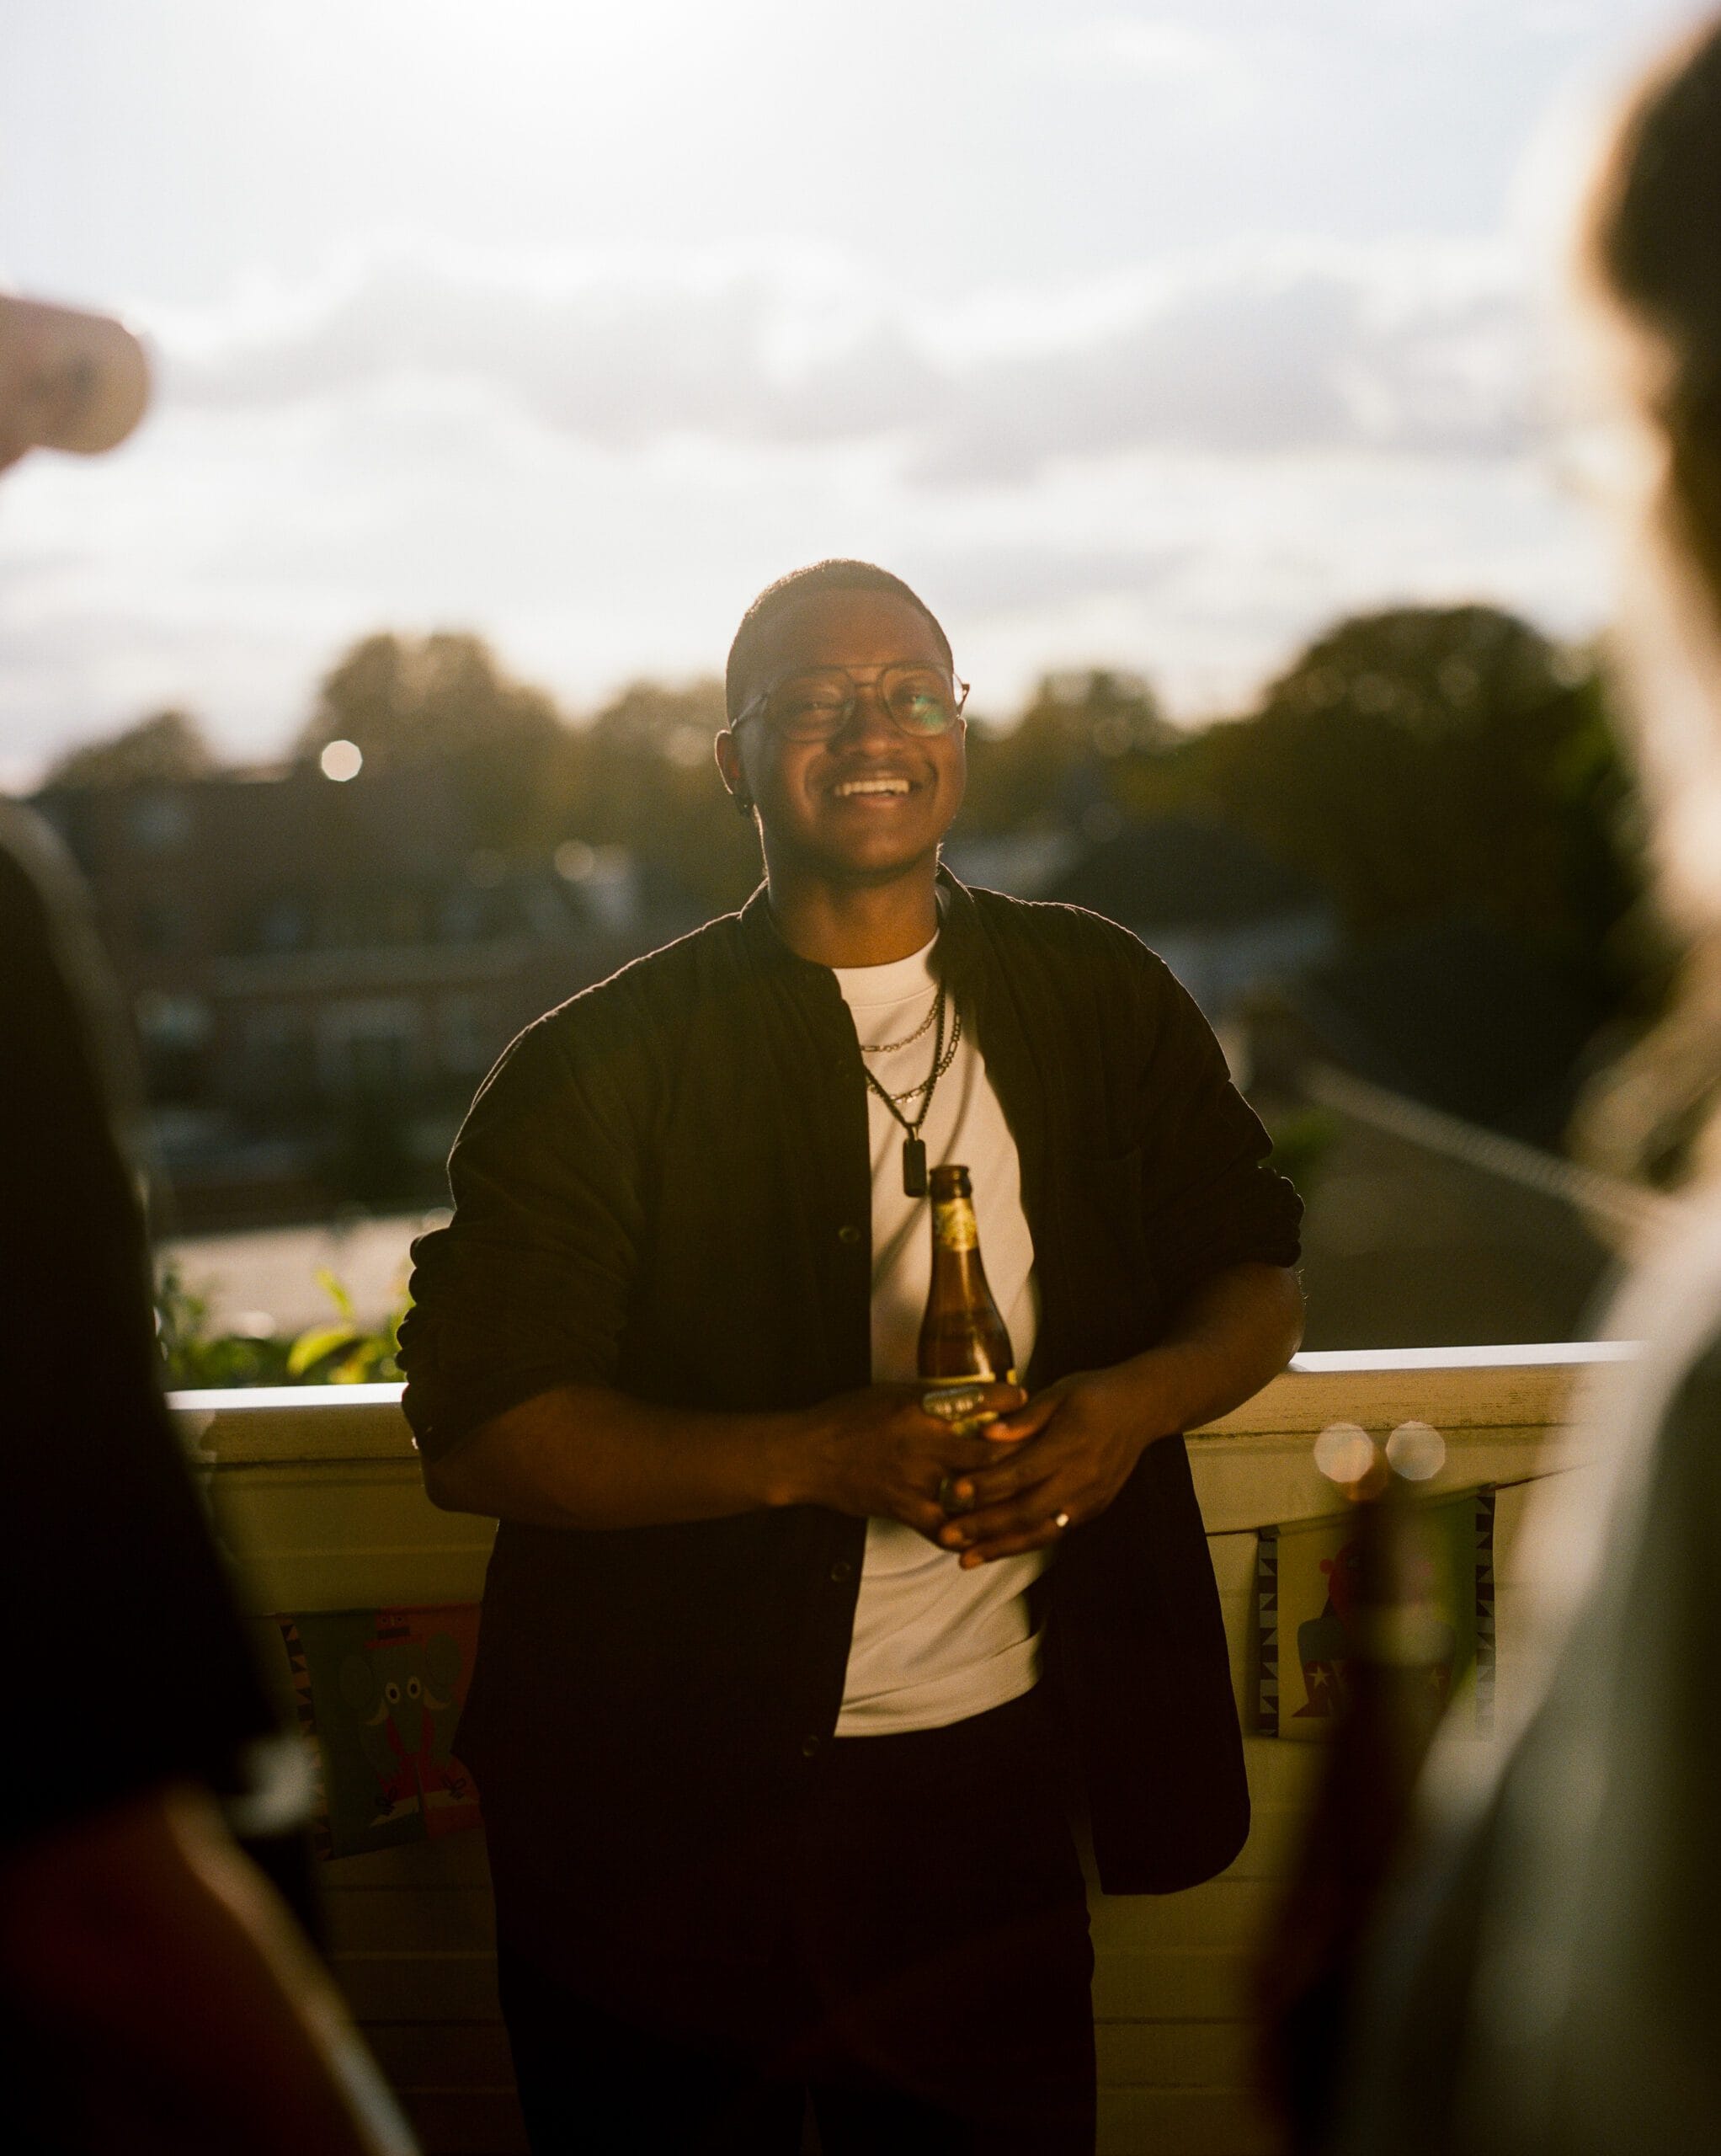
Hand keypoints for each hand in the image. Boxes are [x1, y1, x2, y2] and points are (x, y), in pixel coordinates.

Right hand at [796, 1382, 1028, 1540]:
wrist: (808, 1456)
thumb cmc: (847, 1418)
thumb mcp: (891, 1394)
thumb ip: (930, 1399)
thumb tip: (969, 1396)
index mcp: (920, 1411)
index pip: (976, 1403)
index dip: (1006, 1403)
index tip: (1026, 1399)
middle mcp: (923, 1447)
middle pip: (987, 1453)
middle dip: (1017, 1453)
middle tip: (1039, 1449)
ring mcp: (915, 1482)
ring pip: (972, 1494)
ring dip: (999, 1494)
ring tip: (1023, 1492)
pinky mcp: (904, 1510)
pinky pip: (944, 1529)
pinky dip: (965, 1531)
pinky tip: (983, 1532)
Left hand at [935, 1366, 1167, 1565]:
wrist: (1143, 1409)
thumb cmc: (1094, 1394)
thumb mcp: (1059, 1392)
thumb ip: (1023, 1417)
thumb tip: (986, 1433)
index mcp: (1070, 1443)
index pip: (1022, 1470)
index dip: (988, 1484)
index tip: (953, 1491)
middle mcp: (1081, 1477)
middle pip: (1027, 1509)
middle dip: (984, 1526)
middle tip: (947, 1536)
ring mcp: (1089, 1498)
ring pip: (1041, 1531)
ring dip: (1001, 1547)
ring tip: (966, 1559)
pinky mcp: (1093, 1509)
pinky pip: (1055, 1532)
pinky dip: (1024, 1543)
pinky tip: (997, 1549)